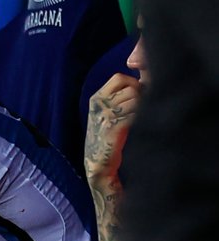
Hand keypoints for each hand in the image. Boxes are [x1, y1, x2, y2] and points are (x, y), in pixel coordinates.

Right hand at [84, 74, 141, 188]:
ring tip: (142, 118)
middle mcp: (99, 104)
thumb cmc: (107, 137)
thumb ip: (119, 96)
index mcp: (96, 98)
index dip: (133, 83)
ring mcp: (106, 115)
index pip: (119, 78)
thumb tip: (143, 81)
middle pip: (132, 87)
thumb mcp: (106, 112)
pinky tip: (140, 125)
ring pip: (136, 98)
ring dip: (144, 107)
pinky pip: (136, 112)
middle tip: (142, 110)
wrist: (98, 163)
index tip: (137, 96)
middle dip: (142, 96)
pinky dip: (142, 117)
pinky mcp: (114, 127)